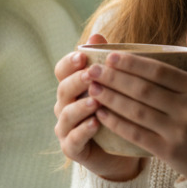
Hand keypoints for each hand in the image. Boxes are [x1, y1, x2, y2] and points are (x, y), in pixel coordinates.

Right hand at [53, 33, 144, 180]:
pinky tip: (95, 124)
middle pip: (63, 89)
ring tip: (96, 101)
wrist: (124, 152)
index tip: (84, 55)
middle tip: (91, 74)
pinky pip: (73, 139)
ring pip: (66, 114)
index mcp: (73, 87)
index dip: (70, 62)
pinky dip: (83, 131)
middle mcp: (65, 105)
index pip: (63, 70)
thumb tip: (97, 34)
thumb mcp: (116, 86)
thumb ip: (106, 63)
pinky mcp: (72, 149)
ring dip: (80, 106)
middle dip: (76, 80)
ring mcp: (66, 128)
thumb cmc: (119, 113)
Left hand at [86, 29, 186, 179]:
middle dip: (114, 79)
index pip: (159, 72)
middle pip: (143, 90)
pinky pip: (136, 134)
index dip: (132, 63)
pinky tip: (100, 113)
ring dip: (110, 99)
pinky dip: (116, 123)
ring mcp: (177, 131)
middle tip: (93, 70)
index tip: (110, 56)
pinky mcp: (167, 151)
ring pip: (136, 112)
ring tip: (92, 88)